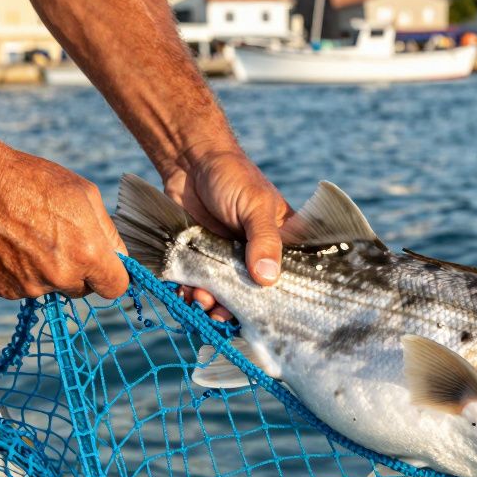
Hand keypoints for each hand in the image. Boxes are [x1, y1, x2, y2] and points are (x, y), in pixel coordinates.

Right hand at [0, 148, 129, 299]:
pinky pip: (24, 287)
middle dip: (78, 270)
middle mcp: (61, 276)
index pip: (116, 287)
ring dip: (47, 269)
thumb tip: (119, 256)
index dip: (111, 275)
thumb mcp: (84, 193)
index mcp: (88, 253)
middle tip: (59, 239)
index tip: (104, 266)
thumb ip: (108, 231)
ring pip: (52, 287)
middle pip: (82, 289)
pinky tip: (10, 243)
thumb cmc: (32, 180)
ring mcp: (31, 286)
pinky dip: (22, 271)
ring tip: (29, 234)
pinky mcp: (5, 290)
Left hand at [160, 145, 290, 319]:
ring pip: (225, 296)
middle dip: (237, 308)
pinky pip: (200, 286)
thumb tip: (267, 279)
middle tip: (221, 311)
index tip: (262, 313)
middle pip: (254, 296)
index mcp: (282, 244)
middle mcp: (258, 257)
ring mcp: (229, 262)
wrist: (189, 162)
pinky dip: (192, 294)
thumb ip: (263, 240)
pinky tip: (186, 293)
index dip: (277, 301)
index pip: (289, 281)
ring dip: (211, 304)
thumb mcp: (255, 205)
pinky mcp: (203, 261)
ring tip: (200, 299)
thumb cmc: (233, 176)